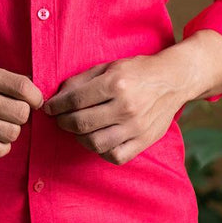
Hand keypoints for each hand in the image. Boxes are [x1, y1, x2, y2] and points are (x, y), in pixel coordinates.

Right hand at [0, 66, 43, 159]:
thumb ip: (12, 82)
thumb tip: (43, 92)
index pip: (24, 87)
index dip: (35, 98)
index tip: (33, 103)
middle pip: (22, 113)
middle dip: (21, 117)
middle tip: (10, 116)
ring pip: (13, 133)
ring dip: (11, 132)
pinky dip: (2, 147)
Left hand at [43, 54, 186, 165]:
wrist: (173, 80)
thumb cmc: (138, 71)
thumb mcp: (109, 66)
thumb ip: (82, 80)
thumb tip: (58, 95)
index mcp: (116, 84)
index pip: (75, 100)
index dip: (56, 106)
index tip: (48, 108)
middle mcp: (126, 107)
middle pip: (82, 123)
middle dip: (63, 122)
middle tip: (59, 119)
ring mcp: (136, 127)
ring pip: (95, 143)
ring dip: (78, 138)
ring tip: (76, 129)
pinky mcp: (144, 141)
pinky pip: (115, 156)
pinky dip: (100, 151)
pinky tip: (96, 139)